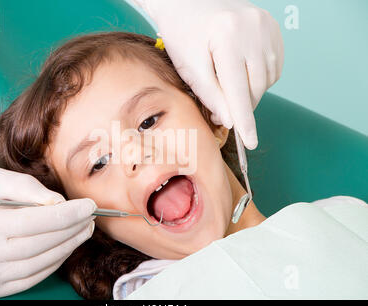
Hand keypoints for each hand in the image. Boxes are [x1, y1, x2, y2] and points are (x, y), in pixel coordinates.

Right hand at [0, 167, 95, 298]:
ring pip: (36, 266)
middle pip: (40, 245)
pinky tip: (62, 251)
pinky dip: (49, 265)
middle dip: (72, 231)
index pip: (36, 221)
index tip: (89, 206)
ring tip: (81, 233)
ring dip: (66, 249)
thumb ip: (24, 187)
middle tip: (90, 219)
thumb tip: (58, 202)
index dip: (68, 214)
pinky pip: (26, 281)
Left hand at [134, 0, 283, 148]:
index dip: (244, 119)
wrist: (188, 2)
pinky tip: (241, 68)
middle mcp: (253, 28)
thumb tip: (231, 121)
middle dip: (239, 103)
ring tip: (226, 79)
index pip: (239, 89)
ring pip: (266, 79)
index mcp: (228, 36)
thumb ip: (211, 95)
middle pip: (255, 87)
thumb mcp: (189, 66)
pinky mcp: (272, 26)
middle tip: (220, 106)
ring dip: (249, 90)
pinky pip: (273, 65)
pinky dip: (258, 76)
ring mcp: (266, 25)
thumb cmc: (183, 33)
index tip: (250, 142)